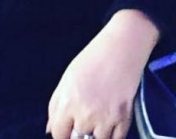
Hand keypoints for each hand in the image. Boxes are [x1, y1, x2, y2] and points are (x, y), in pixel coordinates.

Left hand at [47, 10, 159, 138]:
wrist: (124, 45)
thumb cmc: (95, 56)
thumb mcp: (68, 77)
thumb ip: (56, 105)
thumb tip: (51, 129)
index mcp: (68, 103)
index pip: (59, 135)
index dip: (62, 135)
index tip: (67, 131)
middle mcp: (85, 114)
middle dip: (78, 135)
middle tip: (84, 123)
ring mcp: (106, 117)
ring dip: (96, 136)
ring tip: (98, 123)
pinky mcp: (124, 117)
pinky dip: (113, 136)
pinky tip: (110, 126)